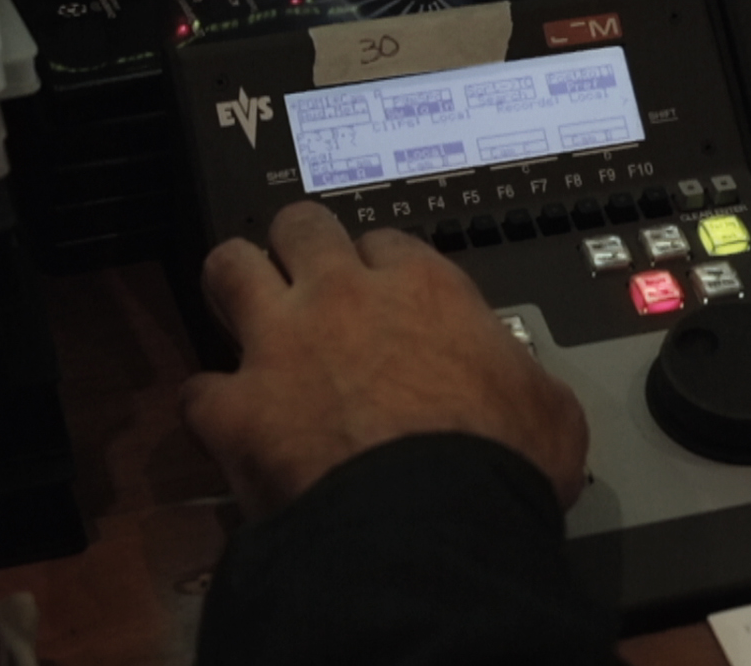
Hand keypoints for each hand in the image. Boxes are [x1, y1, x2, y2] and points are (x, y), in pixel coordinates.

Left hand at [182, 202, 587, 514]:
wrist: (431, 524)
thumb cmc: (496, 465)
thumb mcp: (550, 408)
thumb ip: (523, 377)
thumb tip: (532, 391)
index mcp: (427, 292)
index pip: (389, 241)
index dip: (382, 263)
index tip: (384, 285)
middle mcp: (346, 300)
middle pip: (302, 227)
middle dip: (300, 246)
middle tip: (305, 275)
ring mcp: (281, 346)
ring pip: (229, 268)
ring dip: (234, 285)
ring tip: (240, 309)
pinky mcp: (237, 409)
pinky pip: (200, 390)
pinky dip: (212, 406)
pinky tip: (228, 423)